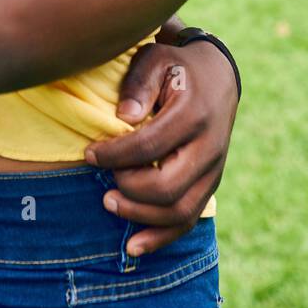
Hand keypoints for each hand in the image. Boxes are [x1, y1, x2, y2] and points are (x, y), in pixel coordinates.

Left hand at [84, 37, 238, 255]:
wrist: (218, 77)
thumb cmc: (176, 67)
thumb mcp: (156, 60)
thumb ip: (138, 85)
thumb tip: (121, 118)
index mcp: (193, 113)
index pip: (149, 145)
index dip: (115, 155)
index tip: (89, 154)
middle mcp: (209, 147)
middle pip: (167, 187)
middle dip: (128, 190)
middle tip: (102, 185)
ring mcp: (214, 169)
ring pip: (180, 211)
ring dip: (140, 217)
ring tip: (109, 204)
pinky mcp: (211, 184)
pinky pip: (189, 220)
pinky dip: (161, 238)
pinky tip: (132, 248)